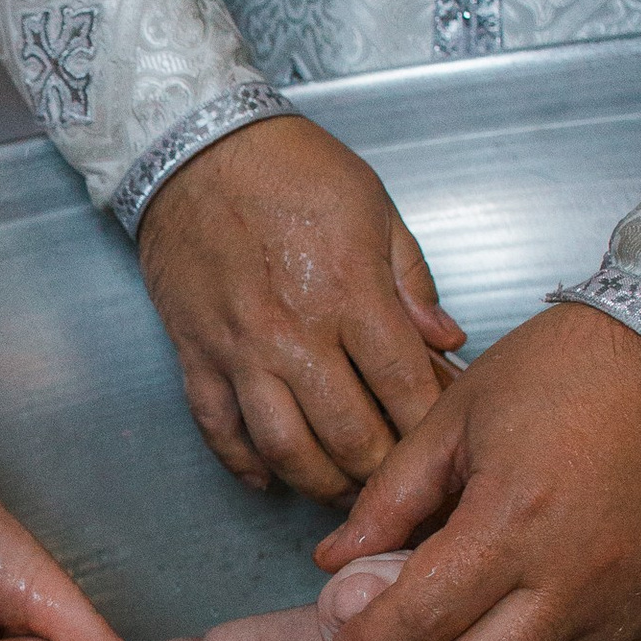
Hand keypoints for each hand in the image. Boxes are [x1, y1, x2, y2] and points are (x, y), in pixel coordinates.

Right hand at [137, 115, 461, 498]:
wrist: (194, 148)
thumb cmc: (290, 169)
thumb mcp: (374, 207)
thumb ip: (412, 281)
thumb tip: (446, 340)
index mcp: (349, 293)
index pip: (402, 387)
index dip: (428, 427)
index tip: (445, 446)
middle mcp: (294, 334)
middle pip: (350, 435)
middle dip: (382, 473)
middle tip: (402, 486)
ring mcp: (240, 351)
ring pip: (285, 448)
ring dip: (321, 483)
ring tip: (345, 493)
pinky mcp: (197, 355)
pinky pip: (220, 430)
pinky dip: (246, 465)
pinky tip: (272, 479)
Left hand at [314, 299, 640, 640]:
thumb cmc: (578, 367)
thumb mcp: (462, 413)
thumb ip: (392, 495)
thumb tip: (336, 558)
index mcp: (510, 522)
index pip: (415, 623)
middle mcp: (571, 580)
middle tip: (404, 640)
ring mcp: (624, 604)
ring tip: (465, 634)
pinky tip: (527, 623)